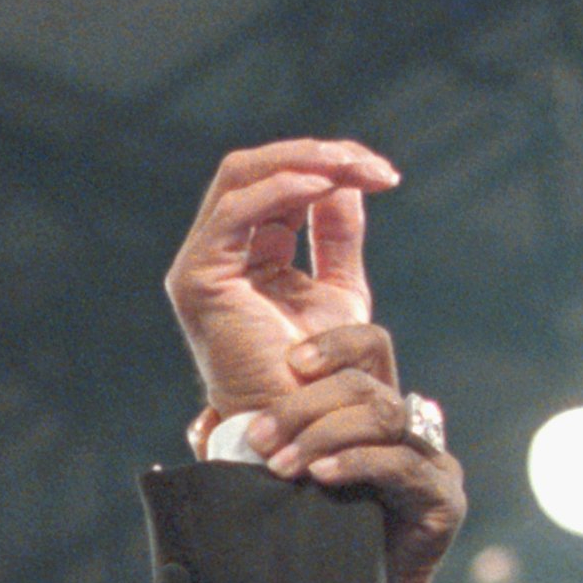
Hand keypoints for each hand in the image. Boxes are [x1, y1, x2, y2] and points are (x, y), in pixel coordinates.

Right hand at [167, 136, 395, 435]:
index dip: (331, 167)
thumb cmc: (319, 377)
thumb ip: (337, 236)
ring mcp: (202, 264)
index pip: (280, 185)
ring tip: (351, 167)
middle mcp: (219, 253)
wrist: (300, 425)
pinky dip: (277, 189)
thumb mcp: (339, 290)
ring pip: (240, 177)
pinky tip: (323, 185)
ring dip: (303, 162)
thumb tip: (348, 181)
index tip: (384, 174)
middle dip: (318, 156)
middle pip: (256, 171)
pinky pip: (232, 212)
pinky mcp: (197, 279)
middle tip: (372, 165)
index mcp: (247, 255)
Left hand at [203, 319, 467, 582]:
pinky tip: (320, 476)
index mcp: (371, 416)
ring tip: (282, 465)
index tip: (290, 362)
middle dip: (304, 405)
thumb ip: (253, 450)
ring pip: (382, 415)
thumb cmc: (304, 546)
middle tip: (261, 439)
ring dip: (323, 433)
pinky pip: (402, 464)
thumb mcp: (273, 485)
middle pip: (366, 384)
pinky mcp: (443, 501)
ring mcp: (431, 464)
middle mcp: (408, 432)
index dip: (336, 344)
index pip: (370, 349)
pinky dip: (357, 462)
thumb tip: (205, 425)